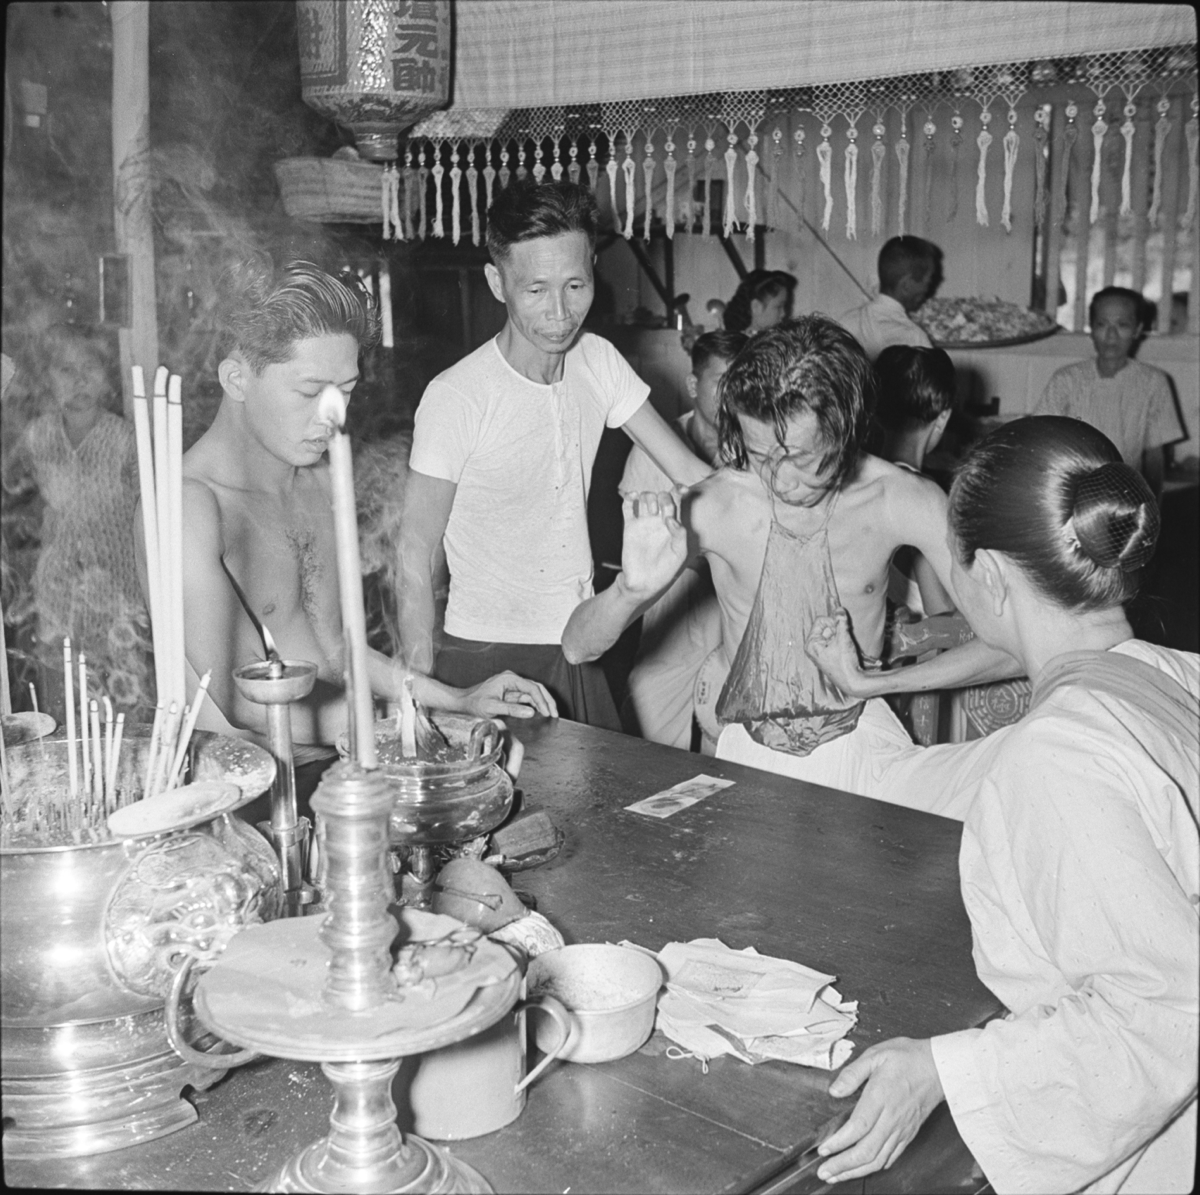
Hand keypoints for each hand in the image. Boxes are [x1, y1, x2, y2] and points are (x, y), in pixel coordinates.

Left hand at [459, 671, 557, 719]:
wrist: (462, 703)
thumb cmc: (473, 704)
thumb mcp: (492, 708)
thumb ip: (512, 709)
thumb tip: (532, 711)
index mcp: (509, 679)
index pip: (532, 688)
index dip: (542, 701)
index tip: (548, 712)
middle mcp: (512, 680)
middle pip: (536, 687)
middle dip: (547, 700)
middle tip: (555, 713)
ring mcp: (512, 686)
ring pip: (533, 692)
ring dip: (543, 702)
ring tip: (551, 714)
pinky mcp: (511, 693)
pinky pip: (527, 697)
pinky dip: (535, 704)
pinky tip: (541, 712)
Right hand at [618, 488, 686, 598]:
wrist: (644, 582)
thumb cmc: (666, 570)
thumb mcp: (680, 554)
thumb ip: (680, 534)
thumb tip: (669, 517)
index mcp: (674, 524)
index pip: (678, 500)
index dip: (680, 490)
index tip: (683, 489)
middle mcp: (659, 520)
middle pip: (661, 495)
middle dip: (663, 497)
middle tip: (662, 512)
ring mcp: (643, 521)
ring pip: (645, 496)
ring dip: (648, 497)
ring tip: (650, 512)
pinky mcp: (629, 525)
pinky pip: (627, 505)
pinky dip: (629, 496)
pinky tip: (632, 496)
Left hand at [805, 608, 874, 698]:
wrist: (853, 682)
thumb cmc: (845, 663)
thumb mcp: (843, 639)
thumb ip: (841, 622)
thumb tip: (839, 609)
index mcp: (810, 643)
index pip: (820, 621)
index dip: (832, 623)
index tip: (840, 632)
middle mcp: (812, 647)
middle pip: (826, 627)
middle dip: (837, 630)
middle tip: (844, 641)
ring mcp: (819, 652)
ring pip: (832, 633)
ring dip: (841, 635)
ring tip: (845, 647)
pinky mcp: (827, 655)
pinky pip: (834, 641)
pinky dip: (841, 641)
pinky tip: (846, 650)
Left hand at [816, 1038, 943, 1183]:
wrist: (938, 1067)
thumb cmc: (907, 1058)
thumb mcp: (876, 1055)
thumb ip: (853, 1073)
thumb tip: (834, 1090)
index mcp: (881, 1097)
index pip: (858, 1127)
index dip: (839, 1142)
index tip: (824, 1149)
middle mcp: (892, 1118)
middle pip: (867, 1151)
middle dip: (843, 1165)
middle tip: (824, 1172)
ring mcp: (902, 1129)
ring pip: (878, 1159)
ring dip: (856, 1171)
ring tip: (837, 1176)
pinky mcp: (909, 1134)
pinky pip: (892, 1156)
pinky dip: (876, 1166)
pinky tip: (863, 1168)